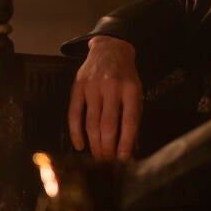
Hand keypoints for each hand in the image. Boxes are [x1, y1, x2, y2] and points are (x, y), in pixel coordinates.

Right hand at [68, 36, 142, 159]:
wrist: (110, 49)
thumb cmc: (126, 76)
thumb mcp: (136, 90)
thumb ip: (132, 114)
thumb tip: (129, 146)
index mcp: (130, 89)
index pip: (129, 120)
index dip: (126, 142)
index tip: (123, 158)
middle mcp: (111, 87)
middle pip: (108, 125)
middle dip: (107, 147)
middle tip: (107, 162)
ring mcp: (93, 86)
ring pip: (91, 122)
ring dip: (94, 143)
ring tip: (97, 156)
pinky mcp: (78, 86)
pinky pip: (74, 114)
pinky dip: (76, 132)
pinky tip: (79, 145)